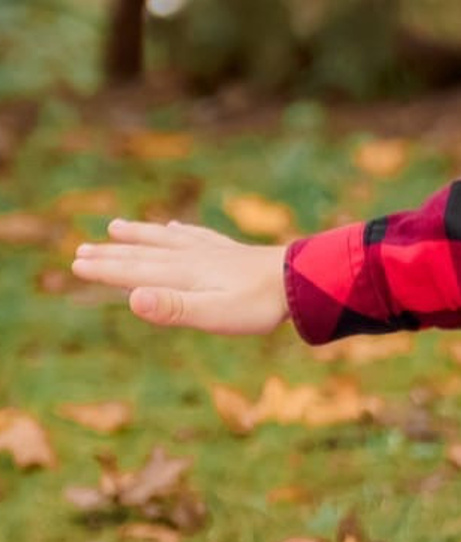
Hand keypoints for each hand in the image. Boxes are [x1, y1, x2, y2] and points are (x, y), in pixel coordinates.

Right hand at [70, 220, 289, 334]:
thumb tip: (130, 298)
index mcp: (184, 275)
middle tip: (81, 250)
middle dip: (112, 253)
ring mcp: (215, 252)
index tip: (75, 264)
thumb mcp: (213, 314)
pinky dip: (181, 231)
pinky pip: (198, 236)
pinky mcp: (233, 252)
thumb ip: (171, 307)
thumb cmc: (259, 305)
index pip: (135, 271)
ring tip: (117, 227)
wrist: (304, 281)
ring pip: (167, 240)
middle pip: (145, 254)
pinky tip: (177, 226)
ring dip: (140, 235)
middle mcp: (194, 258)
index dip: (105, 269)